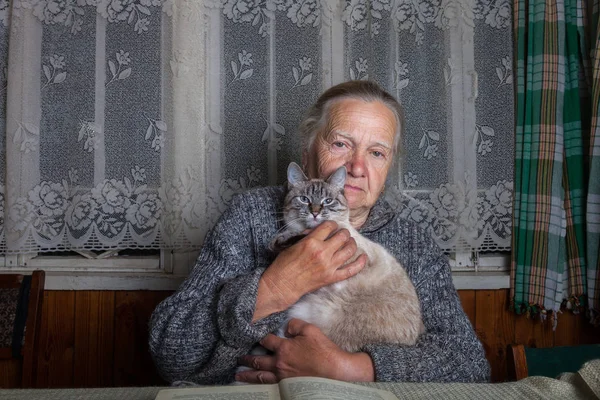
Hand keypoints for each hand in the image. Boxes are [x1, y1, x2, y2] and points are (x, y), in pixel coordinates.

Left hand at [236, 319, 374, 383]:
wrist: (335, 371)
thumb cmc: (324, 350)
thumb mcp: (310, 330)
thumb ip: (295, 325)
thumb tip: (286, 327)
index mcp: (284, 348)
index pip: (267, 341)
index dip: (260, 337)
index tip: (253, 336)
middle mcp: (280, 364)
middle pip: (258, 361)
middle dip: (247, 359)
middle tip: (239, 359)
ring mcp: (283, 377)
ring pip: (260, 376)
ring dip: (248, 375)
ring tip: (239, 375)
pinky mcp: (288, 387)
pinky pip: (269, 385)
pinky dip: (260, 385)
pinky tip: (257, 385)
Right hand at [254, 221, 367, 320]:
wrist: (282, 284)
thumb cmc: (284, 265)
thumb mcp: (294, 245)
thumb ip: (308, 237)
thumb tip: (318, 231)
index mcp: (311, 242)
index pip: (329, 226)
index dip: (332, 224)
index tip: (332, 226)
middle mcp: (322, 252)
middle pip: (342, 236)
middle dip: (343, 232)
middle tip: (342, 234)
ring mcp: (329, 266)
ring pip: (349, 250)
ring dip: (351, 243)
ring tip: (350, 242)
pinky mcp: (331, 278)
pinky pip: (351, 270)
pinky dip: (359, 263)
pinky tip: (363, 257)